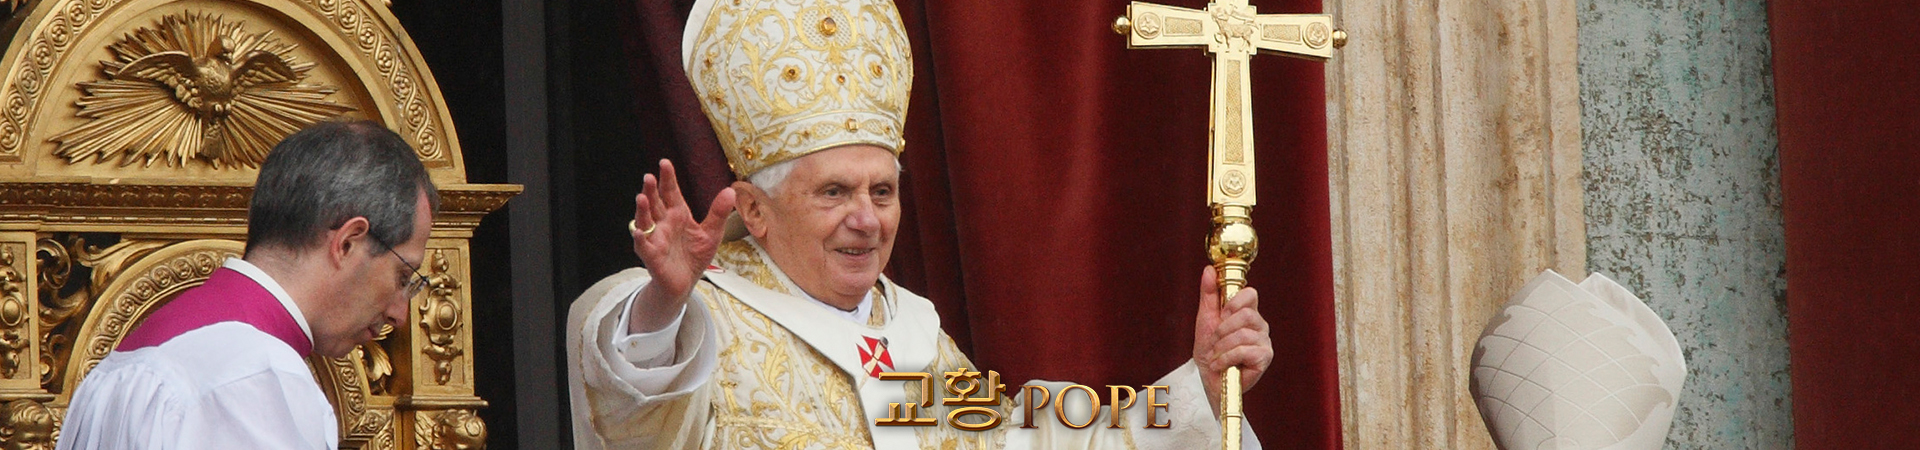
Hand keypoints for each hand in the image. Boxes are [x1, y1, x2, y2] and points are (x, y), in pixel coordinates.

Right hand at [628, 159, 735, 332]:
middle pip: (655, 203)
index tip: (665, 163)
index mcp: (677, 215)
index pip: (671, 193)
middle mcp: (664, 223)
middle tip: (649, 176)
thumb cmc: (695, 256)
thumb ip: (719, 213)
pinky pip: (643, 246)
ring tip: (641, 197)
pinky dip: (640, 238)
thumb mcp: (712, 233)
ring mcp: (655, 238)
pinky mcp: (652, 255)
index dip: (667, 179)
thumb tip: (731, 190)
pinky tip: (638, 231)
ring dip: (642, 210)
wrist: (686, 282)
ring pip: (645, 221)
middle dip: (651, 190)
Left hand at [1193, 265, 1273, 415]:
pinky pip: (1245, 350)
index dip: (1233, 302)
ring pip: (1244, 334)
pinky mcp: (1264, 358)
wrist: (1208, 377)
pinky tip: (1221, 364)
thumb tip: (1209, 269)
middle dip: (1223, 329)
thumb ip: (1209, 293)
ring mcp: (1264, 341)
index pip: (1250, 294)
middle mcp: (1259, 325)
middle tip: (1215, 340)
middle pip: (1247, 314)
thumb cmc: (1209, 349)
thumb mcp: (1205, 318)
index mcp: (1248, 312)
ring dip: (1222, 346)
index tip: (1221, 315)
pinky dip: (1227, 357)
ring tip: (1216, 355)